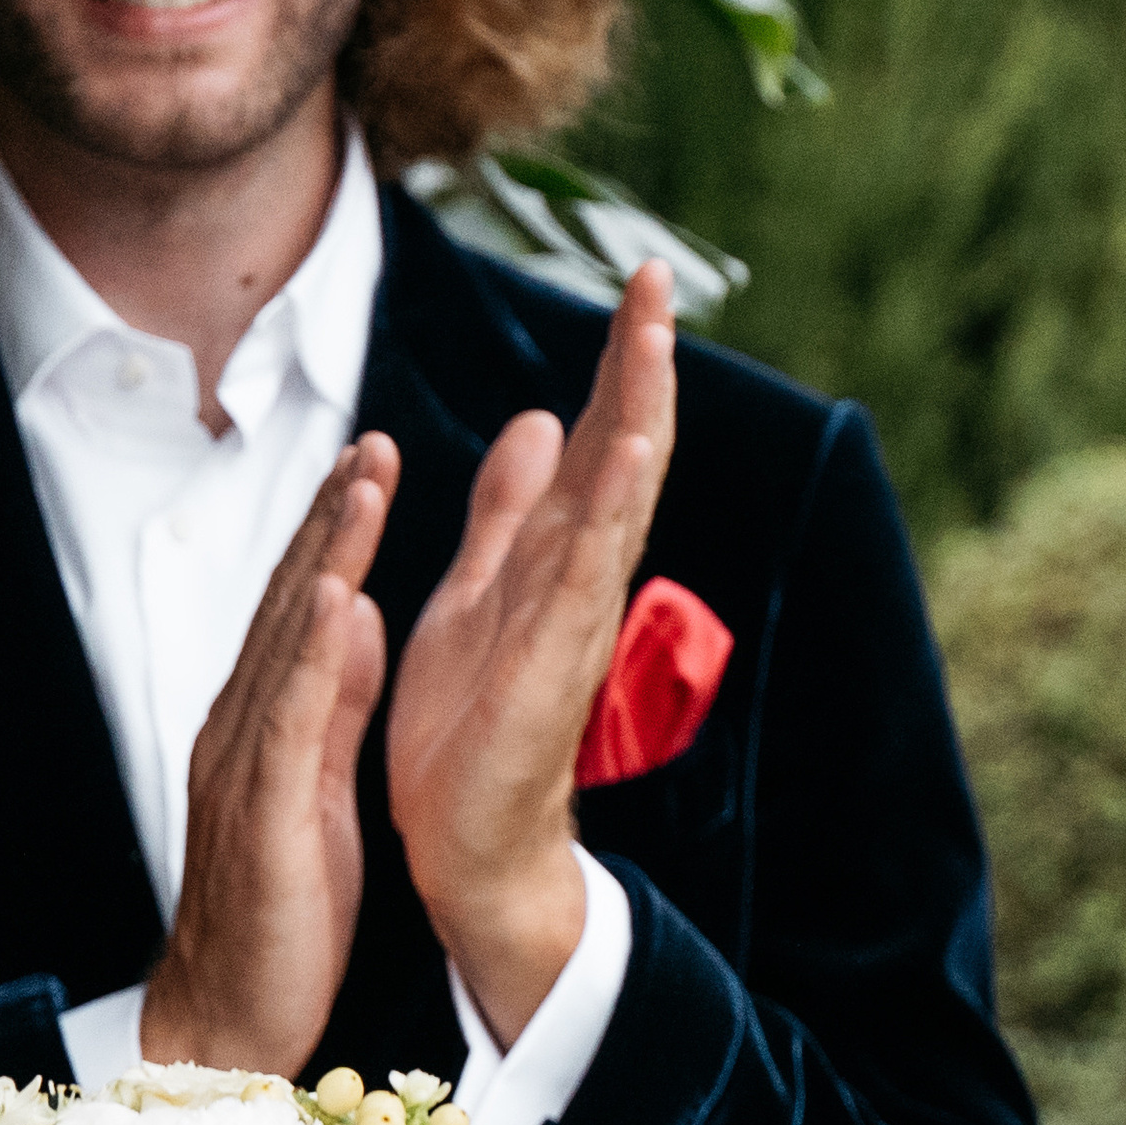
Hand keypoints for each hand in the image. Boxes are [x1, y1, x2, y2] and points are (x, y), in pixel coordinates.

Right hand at [141, 435, 397, 1076]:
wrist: (231, 1022)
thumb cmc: (280, 912)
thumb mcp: (319, 782)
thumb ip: (335, 698)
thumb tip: (358, 614)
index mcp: (263, 722)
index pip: (300, 609)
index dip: (333, 533)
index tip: (373, 462)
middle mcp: (244, 728)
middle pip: (288, 603)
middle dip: (329, 518)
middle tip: (370, 441)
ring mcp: (246, 765)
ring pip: (287, 640)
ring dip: (324, 556)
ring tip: (362, 484)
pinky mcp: (262, 812)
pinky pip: (290, 718)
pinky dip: (314, 651)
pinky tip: (339, 596)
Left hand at [387, 262, 676, 1049]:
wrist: (469, 844)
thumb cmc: (474, 722)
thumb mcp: (481, 588)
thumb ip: (512, 511)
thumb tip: (543, 421)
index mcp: (557, 555)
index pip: (601, 441)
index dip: (620, 364)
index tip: (639, 283)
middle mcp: (580, 579)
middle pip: (622, 454)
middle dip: (640, 368)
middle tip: (656, 281)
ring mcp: (573, 622)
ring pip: (617, 503)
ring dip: (638, 421)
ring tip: (654, 342)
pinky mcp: (551, 668)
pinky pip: (585, 578)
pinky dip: (611, 512)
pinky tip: (631, 455)